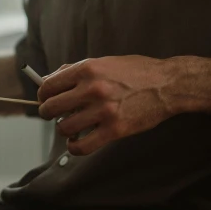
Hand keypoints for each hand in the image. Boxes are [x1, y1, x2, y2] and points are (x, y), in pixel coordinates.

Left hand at [38, 56, 176, 155]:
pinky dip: (74, 147)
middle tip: (55, 115)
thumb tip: (51, 79)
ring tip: (71, 127)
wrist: (167, 85)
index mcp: (87, 69)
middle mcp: (92, 89)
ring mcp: (103, 110)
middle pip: (50, 107)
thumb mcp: (106, 62)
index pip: (48, 86)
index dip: (43, 95)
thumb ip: (78, 70)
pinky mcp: (114, 130)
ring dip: (63, 130)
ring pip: (64, 128)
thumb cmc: (138, 72)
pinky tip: (77, 142)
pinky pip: (82, 146)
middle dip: (48, 113)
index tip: (46, 100)